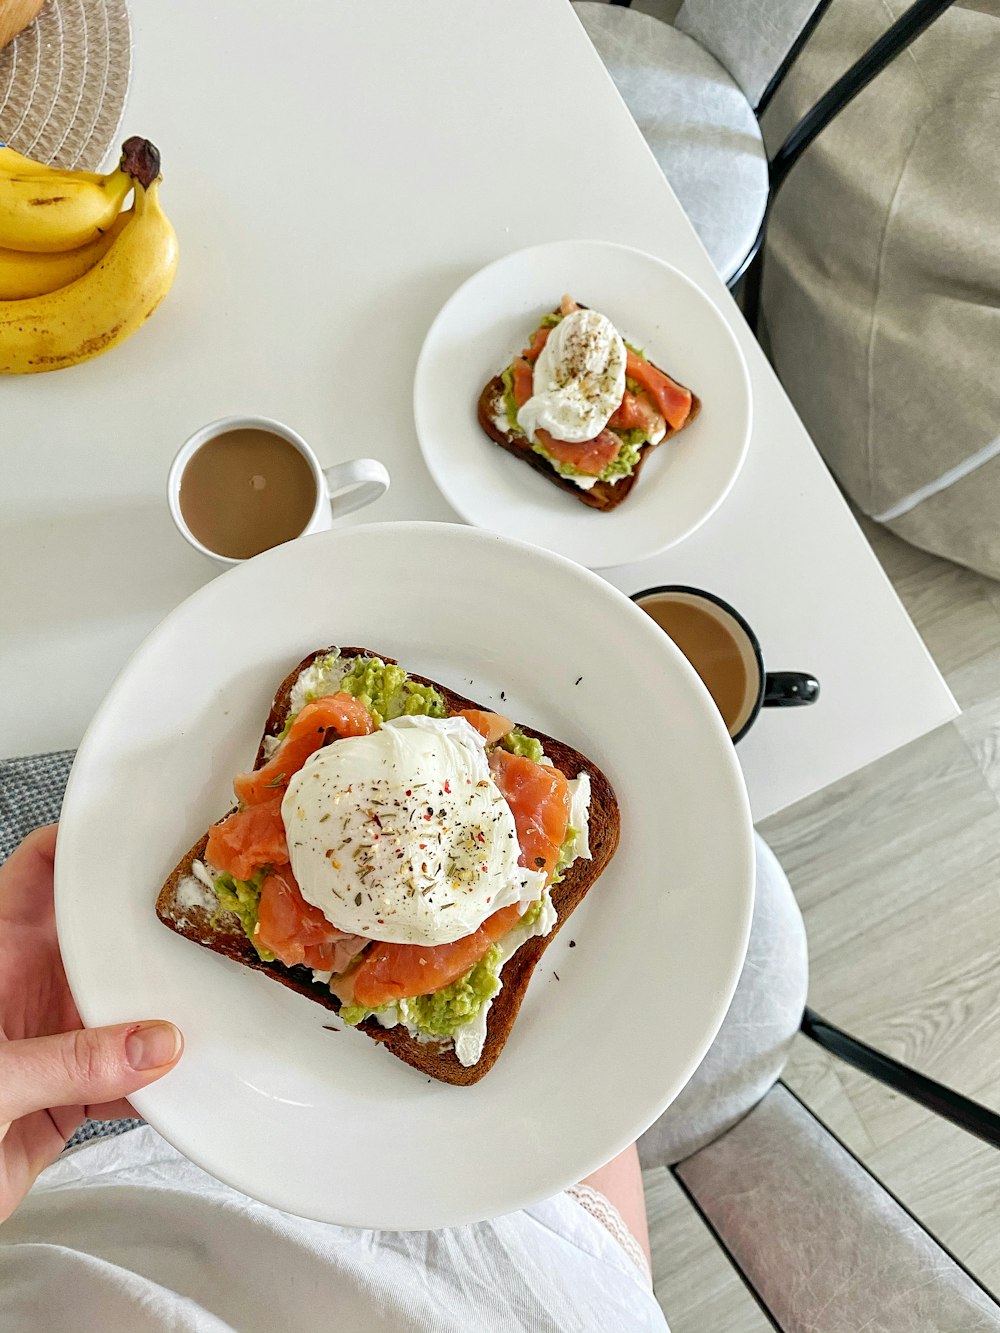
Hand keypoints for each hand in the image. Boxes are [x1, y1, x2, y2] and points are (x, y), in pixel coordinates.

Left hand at [0, 825, 182, 1220]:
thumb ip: (73, 1062)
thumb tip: (157, 1045)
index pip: (41, 870)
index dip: (88, 841)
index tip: (145, 826)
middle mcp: (28, 988)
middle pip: (101, 936)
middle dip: (151, 924)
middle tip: (207, 911)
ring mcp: (52, 1039)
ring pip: (124, 1005)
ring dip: (165, 1009)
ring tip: (215, 995)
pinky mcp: (68, 1095)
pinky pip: (129, 1076)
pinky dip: (162, 1081)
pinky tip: (193, 1076)